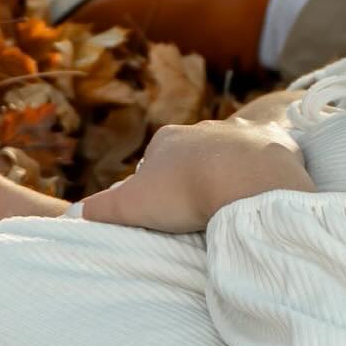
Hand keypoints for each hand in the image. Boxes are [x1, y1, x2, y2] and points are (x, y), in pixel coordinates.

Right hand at [80, 117, 314, 232]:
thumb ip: (97, 211)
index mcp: (168, 139)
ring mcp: (242, 133)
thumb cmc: (185, 192)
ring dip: (231, 173)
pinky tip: (263, 192)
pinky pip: (269, 155)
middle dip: (195, 177)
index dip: (156, 186)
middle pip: (194, 155)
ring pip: (231, 152)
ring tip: (232, 204)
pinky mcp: (275, 143)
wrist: (246, 180)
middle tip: (199, 211)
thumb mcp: (128, 206)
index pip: (154, 160)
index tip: (164, 211)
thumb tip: (70, 218)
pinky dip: (266, 171)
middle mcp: (204, 128)